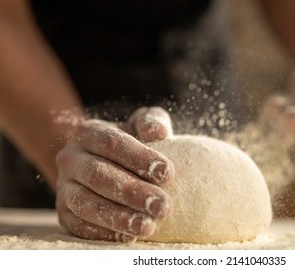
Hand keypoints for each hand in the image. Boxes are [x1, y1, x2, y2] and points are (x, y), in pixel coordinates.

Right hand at [55, 107, 174, 242]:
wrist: (102, 161)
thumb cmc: (130, 142)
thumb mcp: (140, 125)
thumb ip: (151, 122)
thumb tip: (159, 132)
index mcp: (90, 133)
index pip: (112, 143)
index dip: (139, 158)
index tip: (167, 173)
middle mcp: (71, 158)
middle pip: (99, 175)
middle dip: (133, 192)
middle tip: (163, 206)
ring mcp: (64, 186)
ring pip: (86, 203)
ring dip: (118, 217)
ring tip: (148, 226)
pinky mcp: (63, 212)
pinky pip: (78, 225)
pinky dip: (102, 233)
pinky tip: (128, 236)